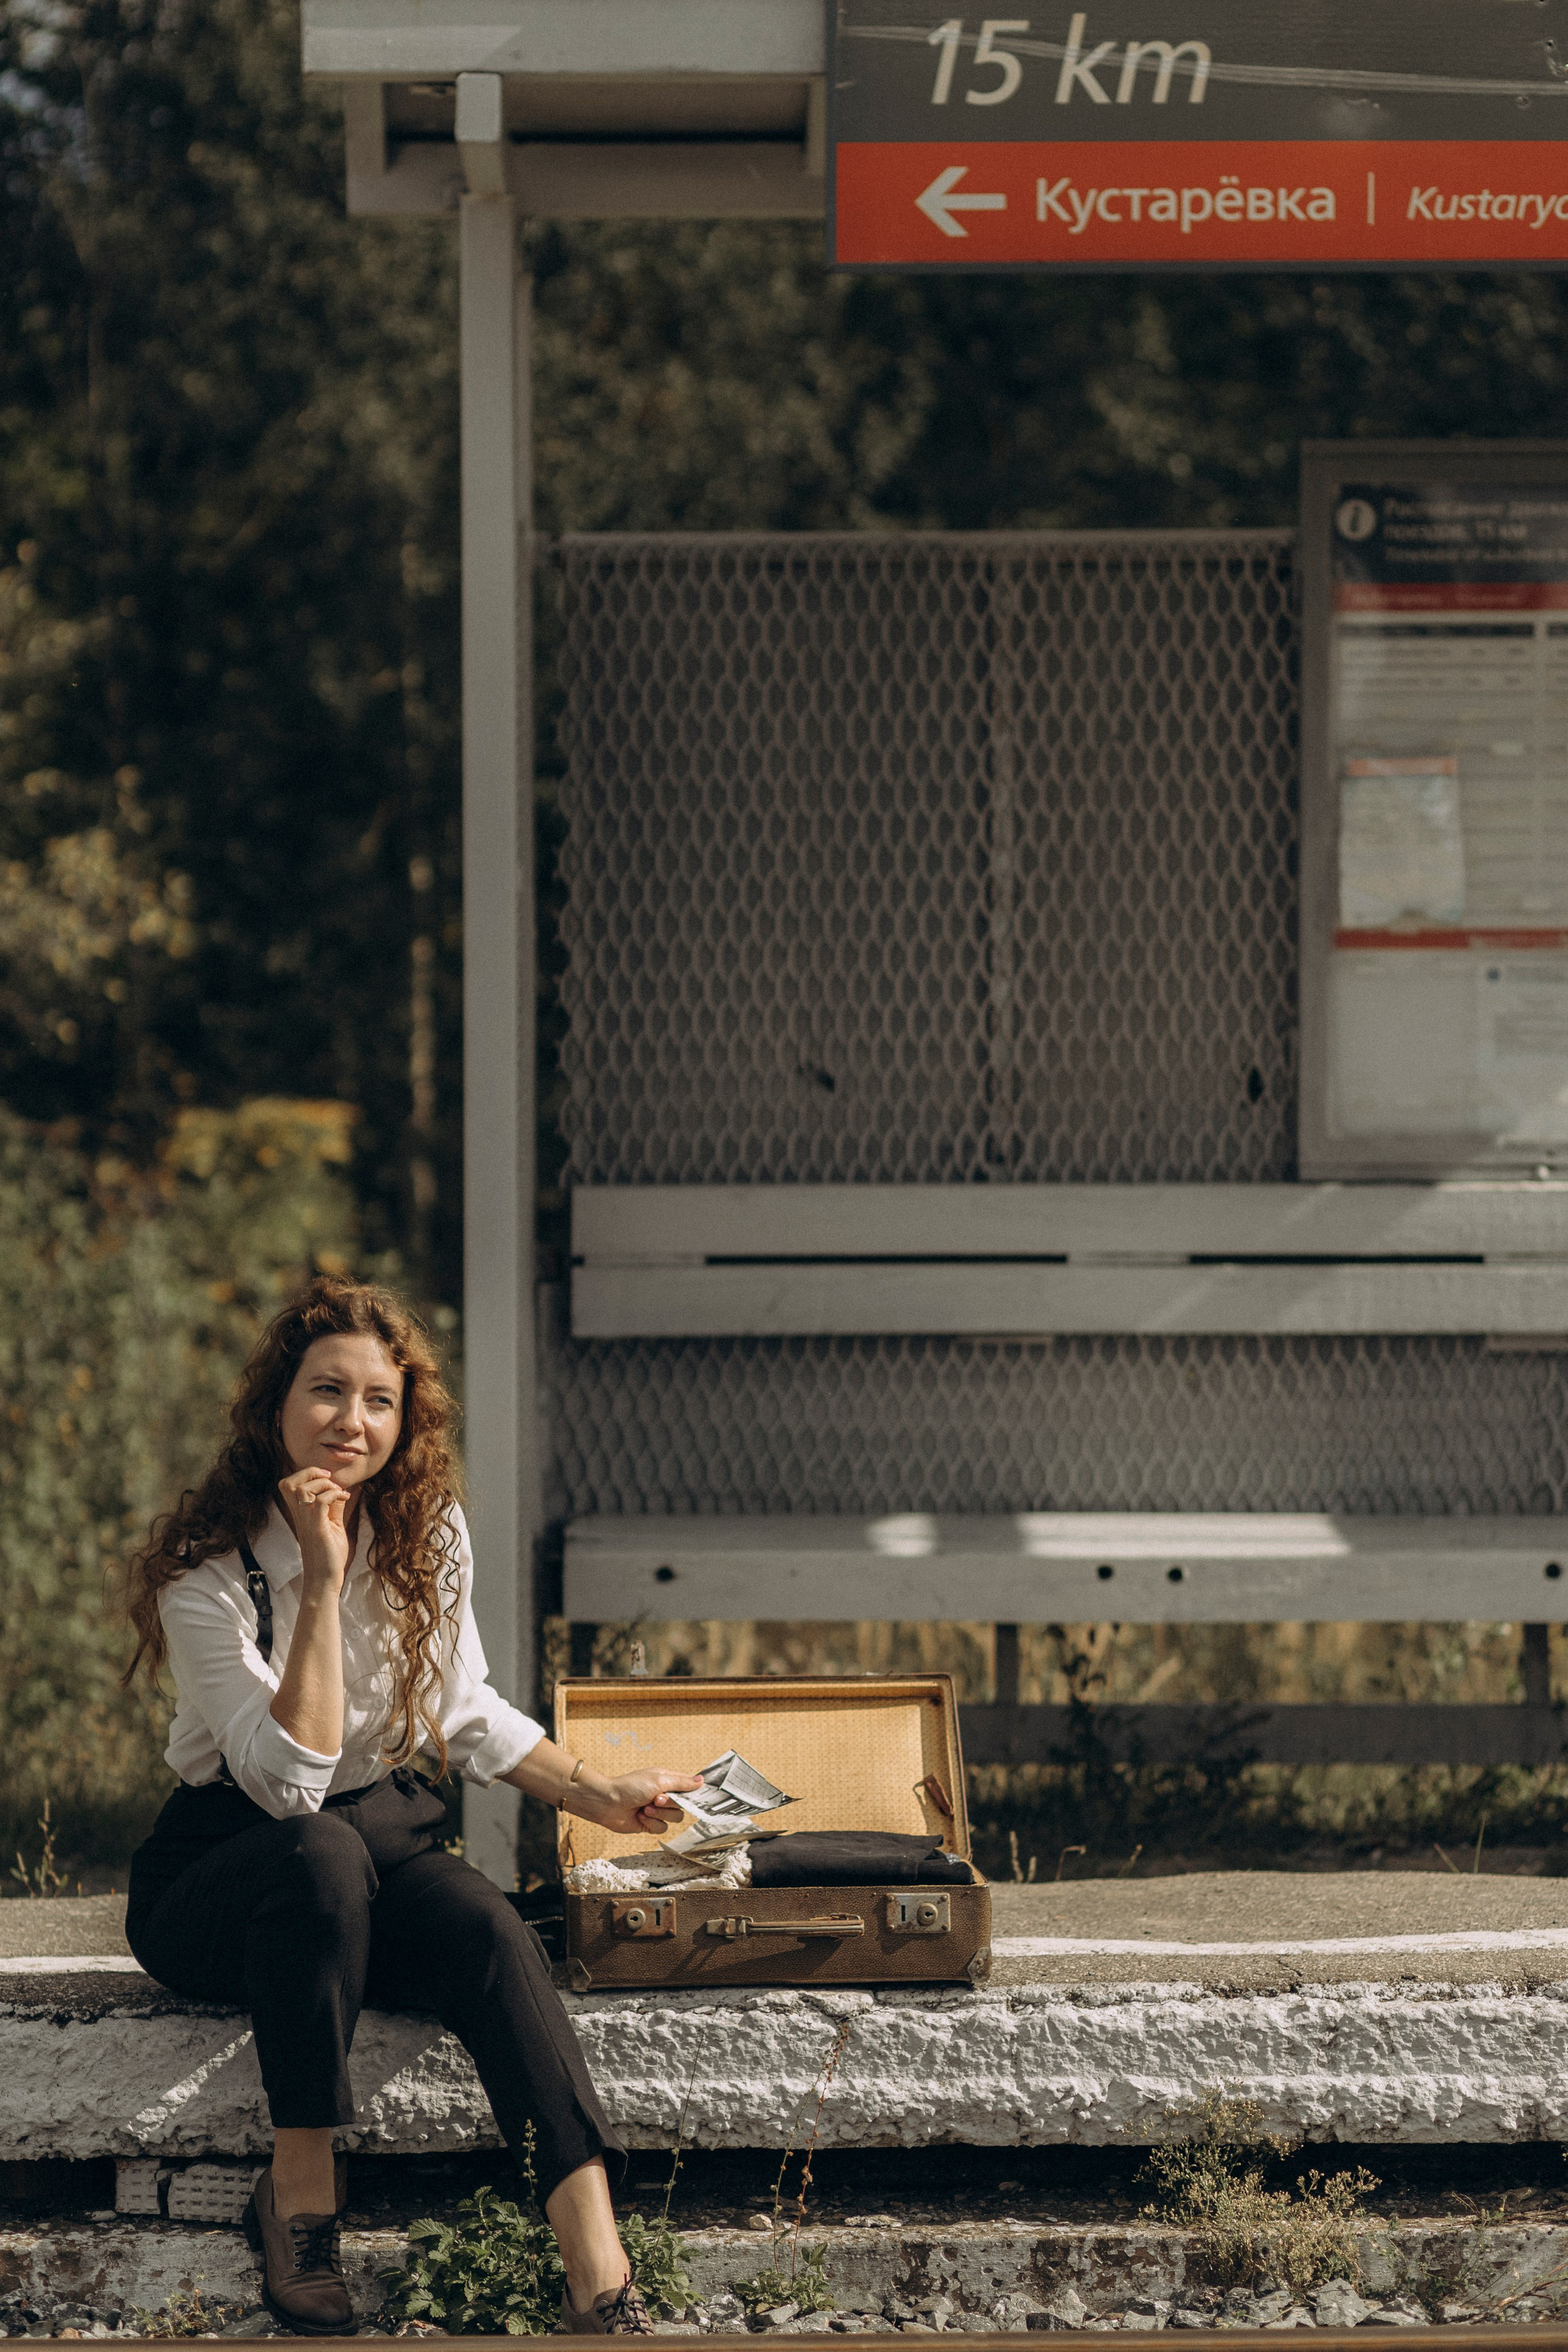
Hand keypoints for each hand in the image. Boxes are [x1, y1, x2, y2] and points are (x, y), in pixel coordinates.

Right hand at [278, 1466, 352, 1594]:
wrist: (326, 1580)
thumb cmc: (329, 1555)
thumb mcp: (333, 1526)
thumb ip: (333, 1508)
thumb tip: (340, 1489)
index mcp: (300, 1514)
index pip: (288, 1485)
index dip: (306, 1474)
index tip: (327, 1478)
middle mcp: (300, 1517)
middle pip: (288, 1483)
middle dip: (310, 1472)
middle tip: (329, 1478)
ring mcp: (307, 1523)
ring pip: (302, 1490)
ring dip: (323, 1483)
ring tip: (337, 1490)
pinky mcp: (318, 1530)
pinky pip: (320, 1502)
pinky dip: (333, 1494)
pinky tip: (344, 1498)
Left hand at [595, 1767, 704, 1838]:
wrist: (608, 1803)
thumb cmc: (630, 1786)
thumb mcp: (659, 1780)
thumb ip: (681, 1783)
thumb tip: (701, 1780)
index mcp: (666, 1781)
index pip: (687, 1787)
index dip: (692, 1793)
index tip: (695, 1798)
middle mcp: (663, 1796)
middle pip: (682, 1806)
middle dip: (670, 1805)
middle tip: (656, 1799)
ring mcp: (656, 1811)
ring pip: (674, 1819)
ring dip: (660, 1815)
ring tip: (645, 1808)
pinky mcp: (649, 1824)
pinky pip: (661, 1829)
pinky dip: (651, 1823)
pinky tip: (640, 1816)